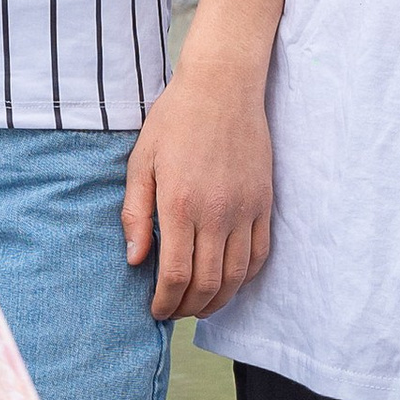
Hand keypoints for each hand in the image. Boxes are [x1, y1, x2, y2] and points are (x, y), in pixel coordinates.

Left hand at [122, 62, 272, 321]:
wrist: (222, 87)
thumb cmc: (175, 120)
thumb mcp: (141, 162)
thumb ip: (135, 213)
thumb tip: (135, 260)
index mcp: (180, 204)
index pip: (176, 275)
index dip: (165, 302)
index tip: (156, 311)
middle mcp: (217, 213)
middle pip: (208, 284)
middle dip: (188, 309)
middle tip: (174, 312)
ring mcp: (245, 209)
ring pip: (237, 276)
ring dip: (218, 300)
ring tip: (199, 305)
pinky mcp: (264, 202)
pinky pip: (260, 254)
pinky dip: (244, 277)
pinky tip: (228, 281)